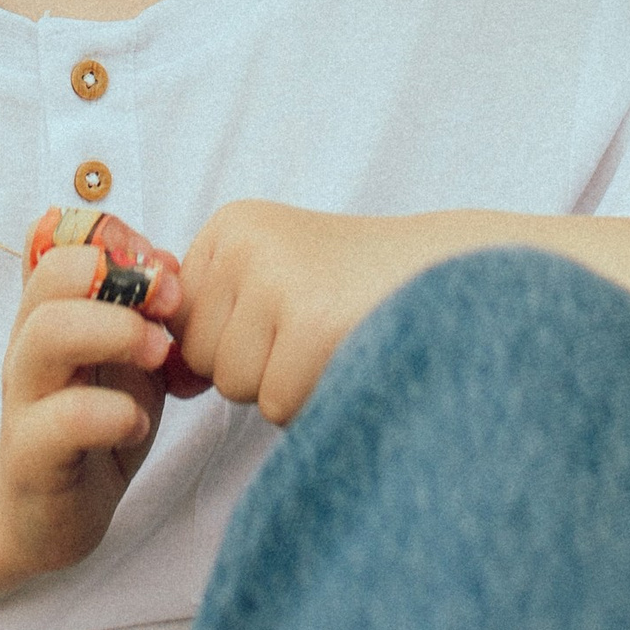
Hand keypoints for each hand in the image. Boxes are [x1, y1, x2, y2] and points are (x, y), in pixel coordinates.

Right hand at [0, 244, 177, 574]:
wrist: (48, 516)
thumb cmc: (96, 425)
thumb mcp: (125, 358)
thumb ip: (140, 310)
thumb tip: (164, 260)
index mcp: (50, 313)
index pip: (57, 240)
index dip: (112, 239)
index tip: (162, 266)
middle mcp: (29, 346)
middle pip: (51, 276)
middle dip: (118, 277)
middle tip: (170, 306)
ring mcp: (24, 399)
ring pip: (46, 335)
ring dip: (115, 332)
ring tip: (158, 355)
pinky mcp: (31, 456)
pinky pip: (63, 420)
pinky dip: (111, 414)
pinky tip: (137, 424)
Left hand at [174, 203, 455, 424]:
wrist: (458, 276)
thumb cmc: (360, 288)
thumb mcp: (275, 281)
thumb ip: (216, 323)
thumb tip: (170, 380)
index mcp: (230, 225)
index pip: (184, 327)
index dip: (239, 341)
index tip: (290, 310)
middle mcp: (243, 242)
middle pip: (203, 360)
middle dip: (259, 367)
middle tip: (317, 328)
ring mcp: (275, 278)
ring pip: (238, 388)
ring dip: (287, 386)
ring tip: (334, 340)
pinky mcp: (311, 323)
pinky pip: (277, 404)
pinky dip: (315, 399)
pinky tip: (350, 355)